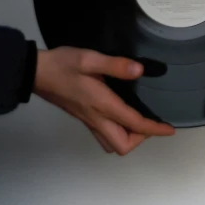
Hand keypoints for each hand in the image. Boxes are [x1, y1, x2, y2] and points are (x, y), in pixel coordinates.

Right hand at [34, 47, 174, 154]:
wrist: (35, 72)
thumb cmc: (61, 65)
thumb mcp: (89, 59)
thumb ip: (116, 65)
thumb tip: (139, 70)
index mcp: (102, 105)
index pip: (134, 124)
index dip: (154, 129)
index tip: (169, 129)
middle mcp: (96, 118)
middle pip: (122, 145)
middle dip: (142, 138)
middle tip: (152, 123)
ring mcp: (88, 121)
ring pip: (111, 144)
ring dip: (128, 138)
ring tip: (139, 123)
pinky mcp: (83, 118)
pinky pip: (103, 136)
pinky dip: (117, 133)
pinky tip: (122, 119)